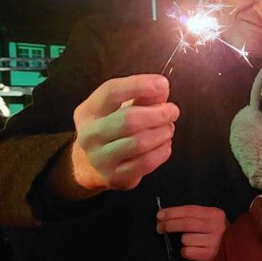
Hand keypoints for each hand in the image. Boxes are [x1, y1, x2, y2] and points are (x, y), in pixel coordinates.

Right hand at [71, 74, 179, 191]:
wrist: (90, 166)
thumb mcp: (119, 108)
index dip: (139, 85)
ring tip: (168, 129)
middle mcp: (90, 135)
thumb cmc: (112, 129)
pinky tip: (164, 144)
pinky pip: (146, 162)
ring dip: (162, 133)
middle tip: (173, 111)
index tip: (162, 84)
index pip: (111, 92)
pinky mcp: (115, 177)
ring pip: (140, 143)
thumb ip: (141, 96)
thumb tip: (162, 87)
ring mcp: (101, 158)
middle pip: (129, 120)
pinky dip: (163, 150)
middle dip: (158, 114)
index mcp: (89, 111)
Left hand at [156, 205, 227, 260]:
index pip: (190, 210)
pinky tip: (194, 251)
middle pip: (187, 223)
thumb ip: (193, 216)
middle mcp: (217, 226)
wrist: (231, 252)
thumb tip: (165, 215)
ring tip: (192, 243)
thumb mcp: (209, 221)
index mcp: (215, 214)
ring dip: (183, 242)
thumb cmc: (214, 235)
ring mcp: (214, 241)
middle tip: (159, 228)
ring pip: (186, 239)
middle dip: (169, 225)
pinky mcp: (210, 255)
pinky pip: (188, 252)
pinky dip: (185, 252)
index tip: (160, 215)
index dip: (173, 212)